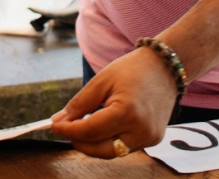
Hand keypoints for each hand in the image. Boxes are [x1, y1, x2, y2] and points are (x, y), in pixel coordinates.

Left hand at [49, 47, 177, 158]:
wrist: (165, 66)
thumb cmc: (133, 69)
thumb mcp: (101, 81)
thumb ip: (79, 104)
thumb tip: (59, 121)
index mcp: (127, 112)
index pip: (90, 131)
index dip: (69, 130)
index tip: (53, 126)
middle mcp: (141, 130)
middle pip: (101, 149)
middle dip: (80, 142)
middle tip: (65, 130)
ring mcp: (150, 137)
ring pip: (113, 151)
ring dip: (94, 143)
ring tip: (81, 127)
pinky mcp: (153, 139)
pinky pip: (125, 147)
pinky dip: (110, 140)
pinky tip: (102, 127)